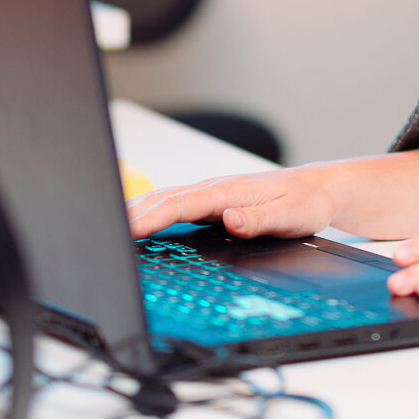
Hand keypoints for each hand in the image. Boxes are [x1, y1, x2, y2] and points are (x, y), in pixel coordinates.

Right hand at [126, 167, 335, 239]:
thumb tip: (229, 218)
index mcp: (228, 191)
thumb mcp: (290, 215)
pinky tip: (136, 221)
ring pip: (164, 199)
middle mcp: (215, 189)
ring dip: (135, 209)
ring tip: (106, 224)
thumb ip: (259, 219)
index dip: (151, 217)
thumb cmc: (305, 202)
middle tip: (100, 230)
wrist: (318, 189)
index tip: (127, 230)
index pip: (180, 204)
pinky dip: (150, 210)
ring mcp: (211, 194)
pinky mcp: (212, 202)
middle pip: (163, 199)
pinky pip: (173, 205)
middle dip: (130, 213)